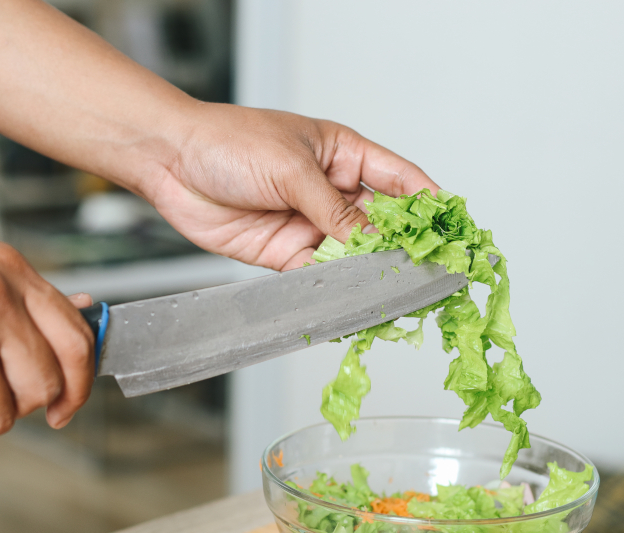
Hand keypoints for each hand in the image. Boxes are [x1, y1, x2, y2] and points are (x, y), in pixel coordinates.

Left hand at [143, 104, 440, 270]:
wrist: (171, 162)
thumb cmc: (229, 142)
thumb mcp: (292, 170)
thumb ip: (334, 212)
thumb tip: (374, 244)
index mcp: (343, 155)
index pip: (400, 179)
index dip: (428, 204)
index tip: (452, 229)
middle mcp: (331, 192)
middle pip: (381, 224)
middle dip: (403, 248)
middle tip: (427, 273)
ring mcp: (309, 224)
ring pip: (353, 255)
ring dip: (369, 273)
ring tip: (391, 292)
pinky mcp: (284, 254)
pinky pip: (318, 276)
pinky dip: (333, 289)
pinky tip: (348, 300)